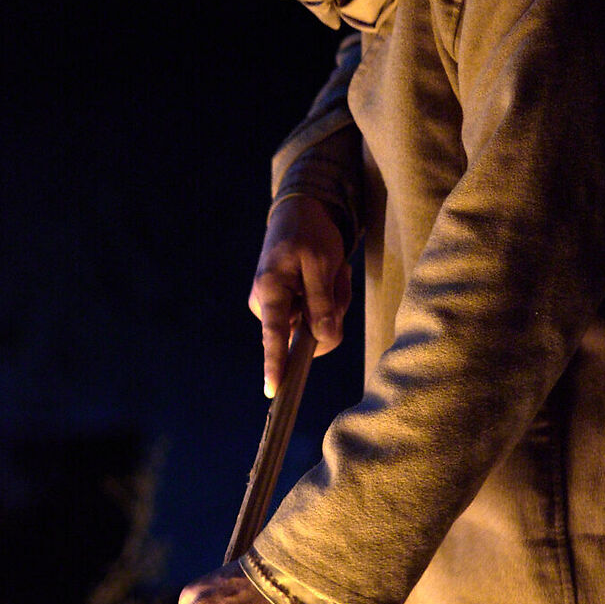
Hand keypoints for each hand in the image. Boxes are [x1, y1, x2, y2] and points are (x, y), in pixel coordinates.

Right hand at [249, 194, 350, 396]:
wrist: (299, 213)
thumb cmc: (309, 233)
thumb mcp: (322, 263)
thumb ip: (322, 302)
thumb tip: (325, 339)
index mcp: (270, 289)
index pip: (274, 334)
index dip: (275, 363)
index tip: (272, 390)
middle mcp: (266, 303)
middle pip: (307, 333)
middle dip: (332, 311)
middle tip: (339, 277)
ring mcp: (275, 307)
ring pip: (315, 327)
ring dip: (333, 303)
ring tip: (332, 273)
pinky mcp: (285, 307)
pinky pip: (313, 318)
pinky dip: (328, 301)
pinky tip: (328, 277)